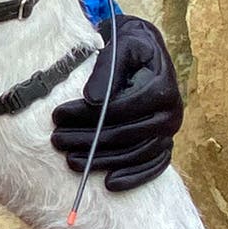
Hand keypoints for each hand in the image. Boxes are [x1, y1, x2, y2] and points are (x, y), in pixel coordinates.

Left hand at [50, 15, 182, 189]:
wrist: (144, 51)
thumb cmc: (128, 44)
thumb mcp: (120, 44)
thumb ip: (107, 68)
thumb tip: (92, 99)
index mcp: (162, 88)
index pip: (121, 109)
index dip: (87, 116)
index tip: (57, 115)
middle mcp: (171, 113)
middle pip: (126, 135)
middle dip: (88, 140)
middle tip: (56, 140)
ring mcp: (169, 132)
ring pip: (135, 154)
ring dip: (103, 161)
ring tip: (70, 161)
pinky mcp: (164, 144)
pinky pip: (153, 166)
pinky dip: (134, 177)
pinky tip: (110, 184)